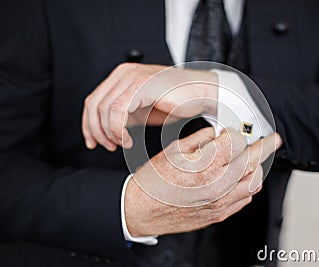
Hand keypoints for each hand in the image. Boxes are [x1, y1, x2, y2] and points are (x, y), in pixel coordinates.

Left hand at [82, 63, 217, 150]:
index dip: (88, 125)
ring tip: (123, 144)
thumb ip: (122, 116)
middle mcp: (123, 73)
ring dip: (109, 133)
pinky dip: (118, 130)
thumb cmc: (175, 102)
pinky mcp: (141, 85)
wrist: (201, 94)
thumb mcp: (140, 110)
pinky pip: (118, 111)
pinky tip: (128, 140)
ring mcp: (131, 77)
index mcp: (121, 77)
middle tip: (108, 147)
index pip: (92, 101)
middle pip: (94, 105)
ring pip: (104, 109)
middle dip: (96, 131)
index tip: (92, 143)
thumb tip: (103, 131)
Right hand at [124, 127, 281, 236]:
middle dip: (265, 145)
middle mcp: (216, 185)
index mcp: (204, 165)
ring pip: (254, 181)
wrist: (141, 210)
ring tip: (258, 157)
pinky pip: (245, 198)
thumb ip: (200, 139)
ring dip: (259, 166)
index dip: (238, 133)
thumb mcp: (174, 150)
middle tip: (272, 139)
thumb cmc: (153, 182)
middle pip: (252, 160)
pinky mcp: (219, 214)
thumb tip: (216, 132)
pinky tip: (243, 177)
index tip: (236, 131)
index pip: (237, 142)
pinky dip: (249, 184)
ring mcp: (220, 202)